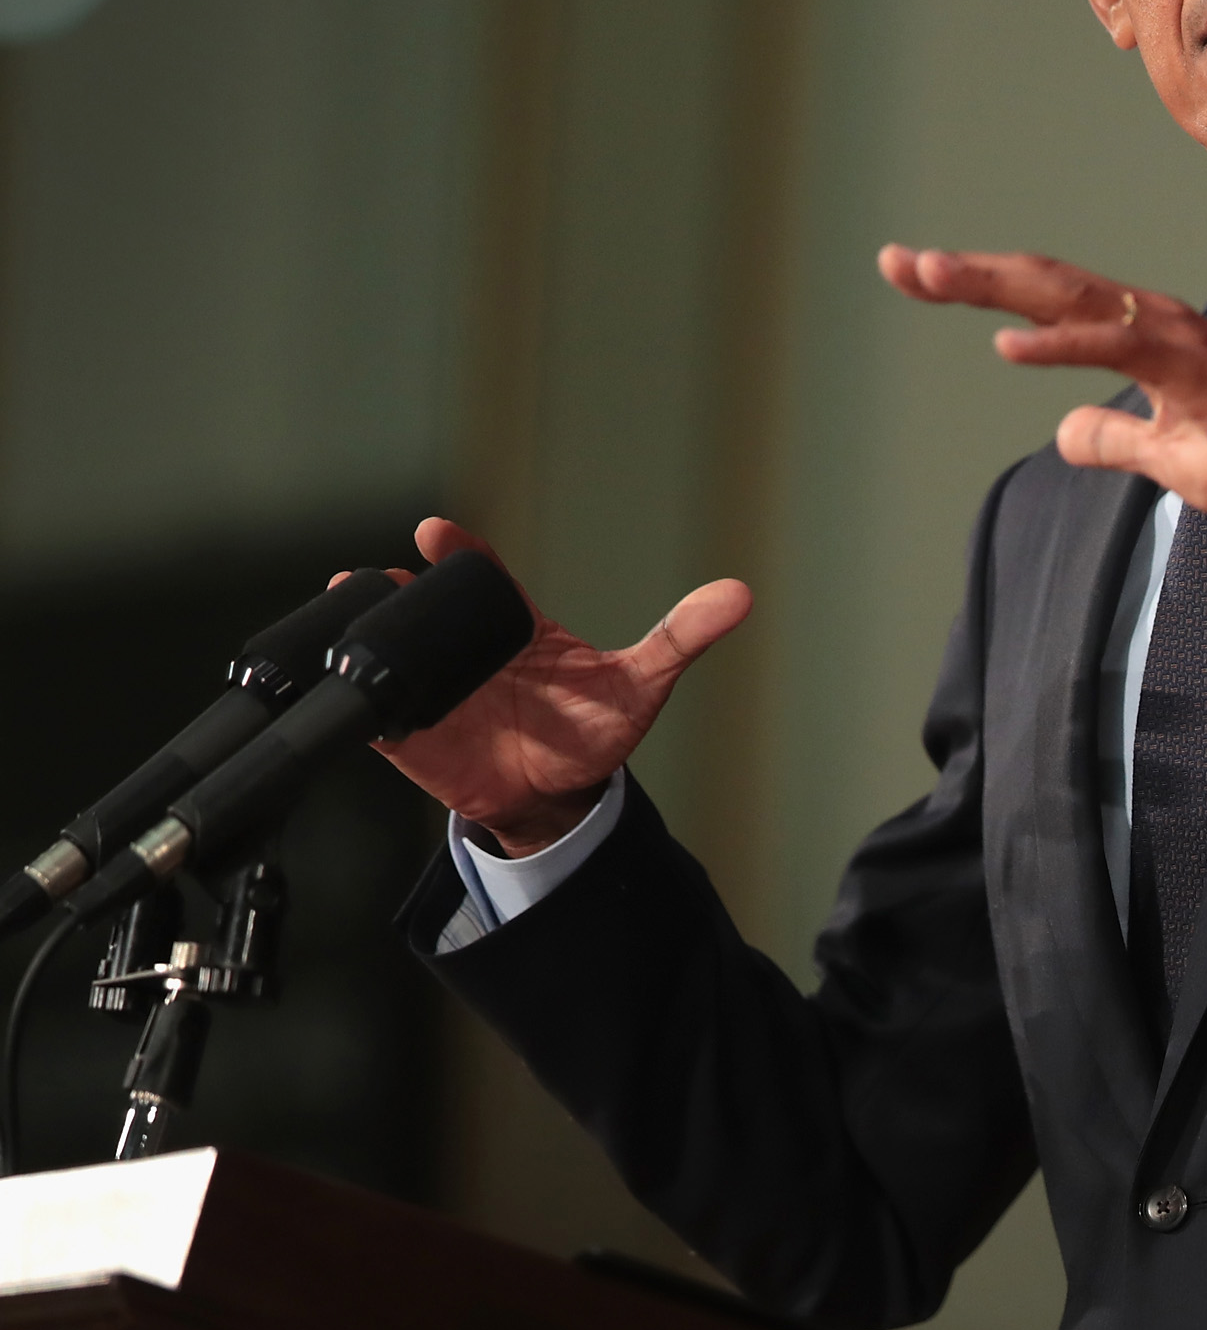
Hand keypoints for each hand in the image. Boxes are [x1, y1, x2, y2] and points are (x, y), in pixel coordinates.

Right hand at [367, 517, 752, 855]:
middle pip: (425, 606)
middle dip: (398, 587)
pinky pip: (374, 709)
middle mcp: (469, 648)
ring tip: (347, 603)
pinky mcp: (409, 732)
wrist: (555, 798)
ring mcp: (435, 687)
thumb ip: (681, 638)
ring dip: (366, 629)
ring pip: (390, 647)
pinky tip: (343, 683)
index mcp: (516, 626)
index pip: (483, 578)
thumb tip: (739, 594)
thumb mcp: (642, 684)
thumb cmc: (594, 732)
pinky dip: (357, 697)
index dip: (460, 551)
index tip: (436, 532)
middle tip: (383, 575)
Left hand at [877, 244, 1206, 559]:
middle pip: (1044, 284)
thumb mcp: (1167, 461)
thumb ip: (1114, 440)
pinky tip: (1008, 344)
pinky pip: (1120, 349)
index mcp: (1142, 339)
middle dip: (968, 272)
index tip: (913, 273)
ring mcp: (1177, 343)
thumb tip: (1064, 431)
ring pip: (1072, 298)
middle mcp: (1153, 324)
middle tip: (899, 262)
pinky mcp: (1200, 373)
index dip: (979, 285)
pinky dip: (1061, 343)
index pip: (1046, 301)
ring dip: (997, 286)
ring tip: (930, 275)